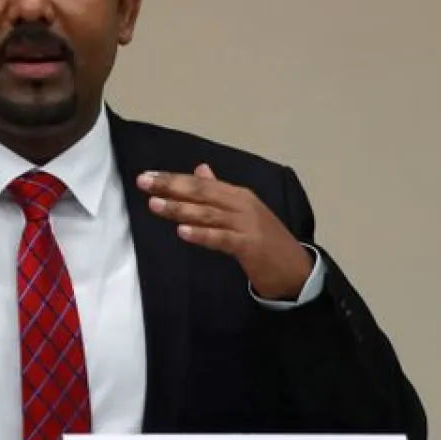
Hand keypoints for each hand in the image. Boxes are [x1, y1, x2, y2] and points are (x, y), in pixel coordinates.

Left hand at [136, 164, 313, 300]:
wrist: (297, 270)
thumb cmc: (264, 240)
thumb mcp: (242, 211)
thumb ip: (219, 190)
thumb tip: (200, 169)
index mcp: (237, 194)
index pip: (200, 183)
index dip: (173, 178)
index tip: (146, 176)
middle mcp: (242, 205)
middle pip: (202, 193)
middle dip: (171, 186)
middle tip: (143, 182)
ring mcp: (247, 225)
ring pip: (208, 214)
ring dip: (180, 208)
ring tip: (155, 204)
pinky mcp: (250, 246)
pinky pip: (222, 239)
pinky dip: (202, 234)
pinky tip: (182, 231)